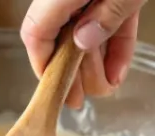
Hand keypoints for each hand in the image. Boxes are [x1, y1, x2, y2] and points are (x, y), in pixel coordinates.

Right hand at [21, 0, 146, 107]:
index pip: (37, 33)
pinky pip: (109, 25)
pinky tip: (118, 71)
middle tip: (79, 100)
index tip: (53, 91)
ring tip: (109, 81)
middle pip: (59, 38)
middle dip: (74, 73)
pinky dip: (114, 48)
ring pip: (84, 35)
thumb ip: (104, 17)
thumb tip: (82, 43)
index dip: (43, 66)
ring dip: (97, 65)